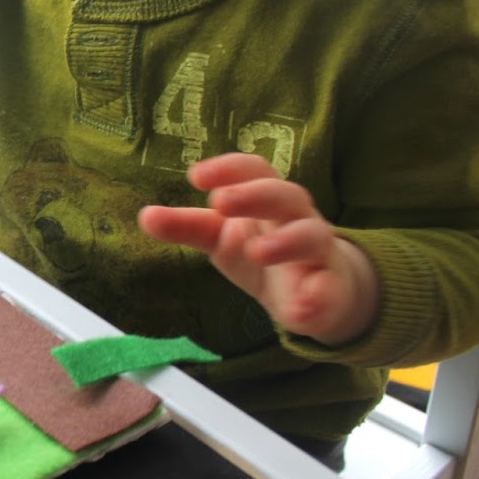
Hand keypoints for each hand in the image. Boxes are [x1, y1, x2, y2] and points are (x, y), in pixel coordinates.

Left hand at [138, 152, 378, 345]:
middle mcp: (297, 217)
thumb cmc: (262, 249)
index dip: (229, 168)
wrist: (320, 290)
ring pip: (312, 236)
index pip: (254, 170)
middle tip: (220, 203)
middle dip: (254, 195)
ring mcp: (319, 251)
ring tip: (257, 253)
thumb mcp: (220, 238)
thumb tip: (145, 216)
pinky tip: (300, 309)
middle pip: (285, 194)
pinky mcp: (333, 289)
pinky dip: (318, 298)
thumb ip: (186, 226)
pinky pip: (331, 290)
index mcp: (267, 198)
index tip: (195, 176)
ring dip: (286, 242)